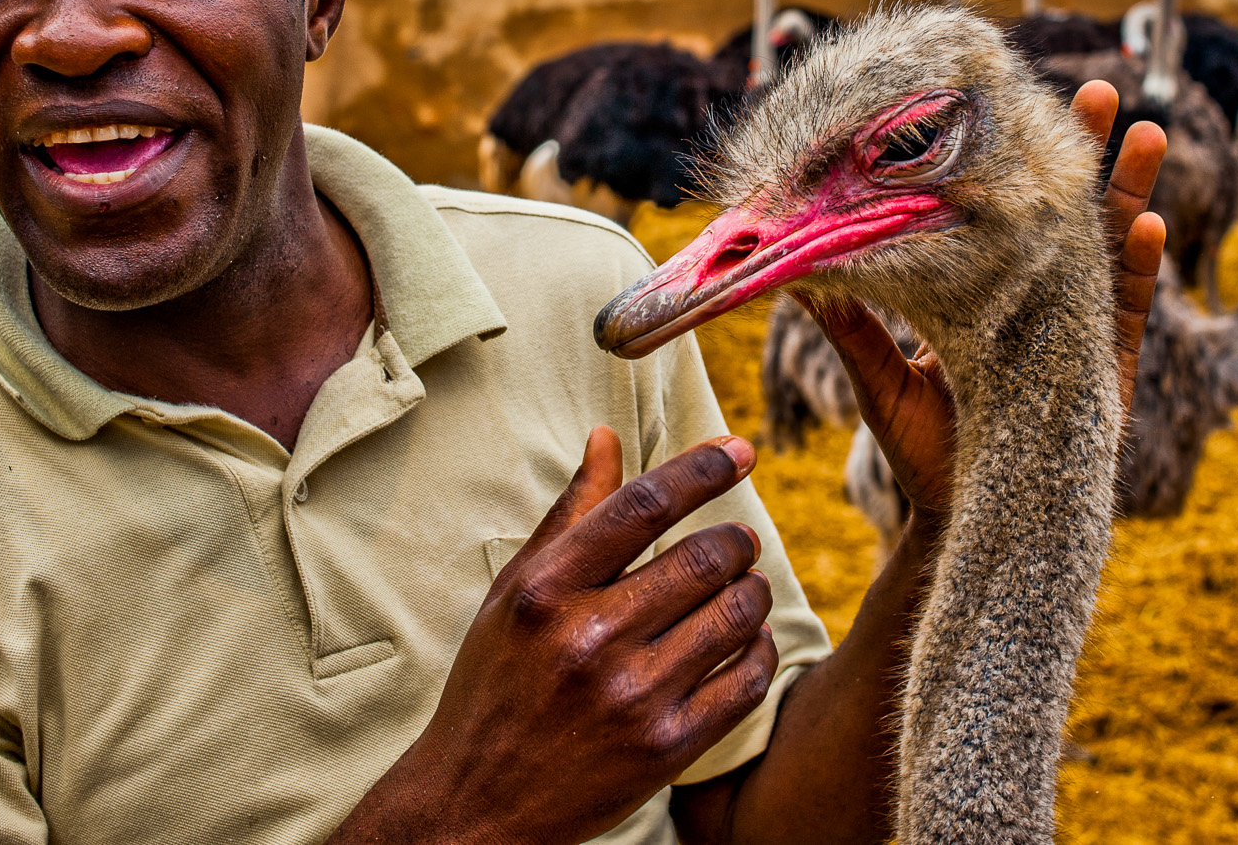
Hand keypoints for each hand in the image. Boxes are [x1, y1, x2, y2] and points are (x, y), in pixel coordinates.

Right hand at [334, 427, 779, 844]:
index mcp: (547, 591)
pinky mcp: (667, 749)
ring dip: (753, 591)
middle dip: (737, 541)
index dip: (701, 469)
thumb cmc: (497, 681)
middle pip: (703, 558)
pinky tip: (747, 641)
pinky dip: (760, 650)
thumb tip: (608, 435)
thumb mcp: (516, 591)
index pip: (643, 506)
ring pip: (735, 615)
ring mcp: (632, 698)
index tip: (741, 448)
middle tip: (740, 542)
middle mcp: (589, 639)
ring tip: (745, 587)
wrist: (477, 801)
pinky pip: (747, 681)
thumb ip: (570, 515)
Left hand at [796, 79, 1165, 522]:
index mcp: (983, 295)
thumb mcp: (879, 379)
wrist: (960, 525)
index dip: (1013, 163)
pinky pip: (1124, 316)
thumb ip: (851, 326)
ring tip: (1146, 135)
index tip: (1015, 103)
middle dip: (1085, 156)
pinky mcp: (1101, 376)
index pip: (1001, 214)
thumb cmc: (918, 454)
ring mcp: (1072, 334)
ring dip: (1129, 194)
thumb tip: (793, 272)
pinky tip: (1151, 229)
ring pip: (1107, 252)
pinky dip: (1138, 273)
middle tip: (1101, 92)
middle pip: (1064, 217)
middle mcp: (1034, 303)